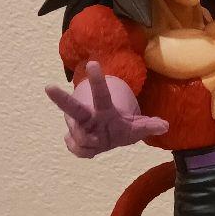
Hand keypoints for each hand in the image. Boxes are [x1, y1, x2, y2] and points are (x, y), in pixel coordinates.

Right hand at [45, 61, 167, 157]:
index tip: (93, 64)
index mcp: (104, 109)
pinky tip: (92, 149)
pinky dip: (85, 151)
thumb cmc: (122, 128)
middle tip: (48, 87)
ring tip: (98, 142)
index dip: (97, 80)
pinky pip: (77, 149)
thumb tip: (165, 126)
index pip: (102, 94)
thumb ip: (149, 126)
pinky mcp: (73, 141)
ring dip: (86, 141)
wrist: (108, 139)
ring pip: (76, 135)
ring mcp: (78, 128)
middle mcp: (87, 116)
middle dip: (61, 99)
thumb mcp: (138, 128)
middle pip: (73, 108)